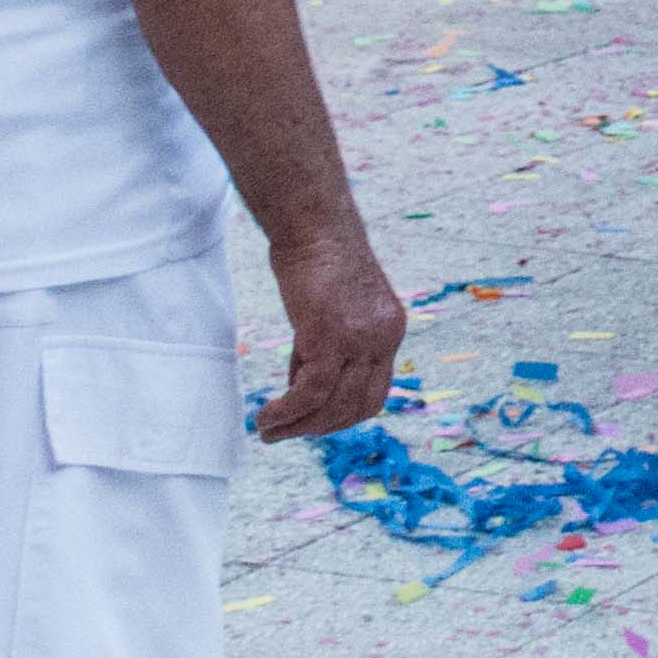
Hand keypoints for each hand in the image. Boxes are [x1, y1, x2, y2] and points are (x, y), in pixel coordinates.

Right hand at [255, 217, 408, 443]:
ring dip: (299, 427)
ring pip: (334, 405)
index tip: (310, 421)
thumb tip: (305, 388)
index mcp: (390, 331)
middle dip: (319, 427)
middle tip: (284, 432)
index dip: (342, 415)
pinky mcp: (331, 335)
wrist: (313, 225)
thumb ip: (330, 347)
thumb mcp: (336, 310)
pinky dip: (288, 412)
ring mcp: (361, 338)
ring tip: (269, 430)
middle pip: (358, 406)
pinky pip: (311, 392)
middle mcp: (384, 338)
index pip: (375, 392)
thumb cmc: (317, 261)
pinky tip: (267, 416)